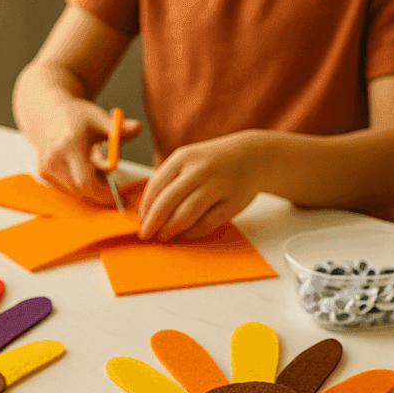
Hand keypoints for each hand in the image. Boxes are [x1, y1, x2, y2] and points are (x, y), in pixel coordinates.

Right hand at [25, 98, 140, 206]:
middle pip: (81, 190)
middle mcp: (53, 158)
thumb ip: (119, 128)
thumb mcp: (101, 119)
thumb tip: (138, 127)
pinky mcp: (43, 173)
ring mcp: (45, 167)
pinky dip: (79, 183)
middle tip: (112, 186)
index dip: (105, 192)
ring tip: (93, 166)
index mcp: (70, 144)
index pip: (87, 181)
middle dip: (100, 192)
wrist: (50, 114)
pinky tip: (81, 166)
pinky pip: (67, 188)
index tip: (119, 194)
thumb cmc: (80, 118)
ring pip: (75, 190)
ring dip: (90, 186)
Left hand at [138, 131, 269, 240]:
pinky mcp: (233, 203)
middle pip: (167, 203)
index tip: (141, 222)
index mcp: (184, 157)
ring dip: (171, 230)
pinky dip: (192, 232)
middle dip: (153, 223)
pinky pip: (207, 224)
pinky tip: (185, 234)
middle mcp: (200, 170)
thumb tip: (147, 212)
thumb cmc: (212, 162)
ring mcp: (218, 186)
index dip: (145, 208)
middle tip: (146, 234)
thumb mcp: (188, 160)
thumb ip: (168, 180)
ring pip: (186, 215)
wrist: (252, 156)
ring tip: (165, 235)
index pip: (156, 186)